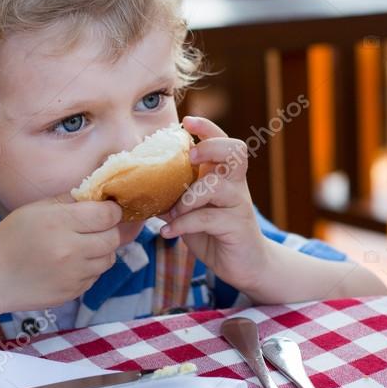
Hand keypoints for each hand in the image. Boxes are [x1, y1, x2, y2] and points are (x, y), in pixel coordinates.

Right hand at [0, 195, 123, 312]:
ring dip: (101, 251)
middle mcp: (70, 251)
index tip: (106, 210)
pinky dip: (88, 269)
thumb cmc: (12, 237)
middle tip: (94, 228)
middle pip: (113, 238)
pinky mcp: (72, 293)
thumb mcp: (36, 208)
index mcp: (59, 223)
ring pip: (108, 259)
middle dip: (109, 230)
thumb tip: (104, 199)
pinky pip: (95, 277)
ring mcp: (72, 276)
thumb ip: (71, 201)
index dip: (112, 210)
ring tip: (79, 246)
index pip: (108, 215)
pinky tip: (68, 264)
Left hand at [159, 116, 269, 290]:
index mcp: (224, 176)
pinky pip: (207, 218)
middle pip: (234, 152)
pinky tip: (168, 233)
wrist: (246, 265)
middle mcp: (235, 186)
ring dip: (187, 197)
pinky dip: (183, 224)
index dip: (207, 129)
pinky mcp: (237, 227)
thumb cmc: (216, 234)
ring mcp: (238, 205)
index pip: (223, 142)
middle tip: (189, 157)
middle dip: (209, 148)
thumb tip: (140, 187)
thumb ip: (173, 197)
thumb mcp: (190, 213)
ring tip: (172, 212)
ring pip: (216, 186)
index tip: (187, 121)